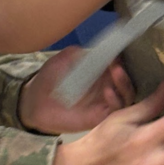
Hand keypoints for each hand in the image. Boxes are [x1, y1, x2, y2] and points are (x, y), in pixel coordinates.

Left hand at [18, 45, 134, 133]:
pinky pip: (116, 109)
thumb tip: (101, 49)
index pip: (120, 63)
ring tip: (116, 72)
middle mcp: (107, 85)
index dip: (122, 57)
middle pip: (127, 78)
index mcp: (101, 71)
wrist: (36, 101)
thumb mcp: (66, 59)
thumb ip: (83, 53)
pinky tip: (108, 91)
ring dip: (124, 83)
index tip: (118, 50)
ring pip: (127, 94)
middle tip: (117, 63)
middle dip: (126, 70)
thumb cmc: (51, 78)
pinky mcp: (101, 116)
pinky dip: (116, 100)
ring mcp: (106, 101)